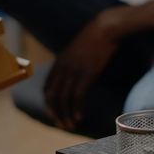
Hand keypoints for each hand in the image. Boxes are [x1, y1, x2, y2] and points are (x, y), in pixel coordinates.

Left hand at [44, 7, 125, 129]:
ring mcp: (74, 71)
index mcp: (59, 62)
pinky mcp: (86, 74)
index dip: (49, 103)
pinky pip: (77, 96)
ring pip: (63, 99)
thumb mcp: (79, 49)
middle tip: (62, 124)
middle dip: (55, 113)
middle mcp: (63, 68)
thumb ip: (74, 61)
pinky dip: (76, 109)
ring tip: (71, 125)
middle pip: (52, 96)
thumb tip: (77, 71)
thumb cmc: (97, 36)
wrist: (106, 27)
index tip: (56, 113)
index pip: (47, 88)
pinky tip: (80, 117)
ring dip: (66, 115)